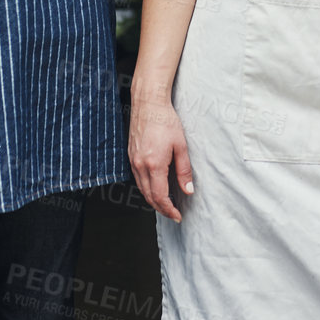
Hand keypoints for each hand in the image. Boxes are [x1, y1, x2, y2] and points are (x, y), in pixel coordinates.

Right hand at [129, 95, 193, 222]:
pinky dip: (146, 188)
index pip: (160, 196)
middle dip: (161, 208)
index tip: (177, 215)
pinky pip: (137, 178)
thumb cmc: (166, 121)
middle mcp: (140, 165)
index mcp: (154, 164)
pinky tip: (155, 187)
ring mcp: (133, 160)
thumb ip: (184, 170)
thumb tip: (188, 190)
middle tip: (173, 213)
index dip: (169, 209)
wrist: (148, 103)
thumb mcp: (181, 146)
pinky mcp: (131, 155)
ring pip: (141, 188)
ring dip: (153, 199)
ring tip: (166, 203)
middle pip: (148, 196)